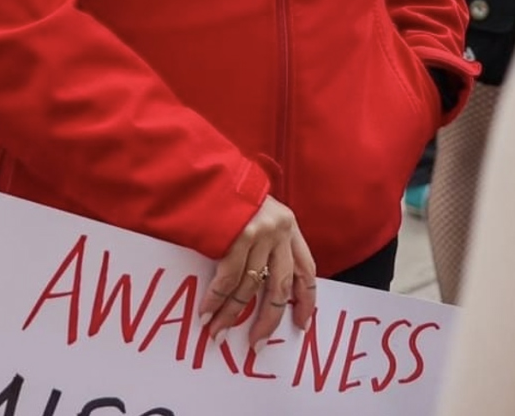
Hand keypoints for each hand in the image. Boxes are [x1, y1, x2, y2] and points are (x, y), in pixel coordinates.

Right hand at [199, 195, 316, 350]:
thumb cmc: (231, 195)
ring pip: (250, 287)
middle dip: (269, 319)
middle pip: (281, 286)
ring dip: (232, 315)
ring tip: (219, 333)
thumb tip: (264, 286)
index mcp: (289, 226)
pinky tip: (208, 313)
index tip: (302, 325)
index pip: (306, 270)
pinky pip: (228, 278)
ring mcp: (259, 233)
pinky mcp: (237, 235)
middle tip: (257, 342)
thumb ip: (268, 243)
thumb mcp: (261, 214)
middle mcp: (279, 230)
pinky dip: (216, 299)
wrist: (208, 171)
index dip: (306, 300)